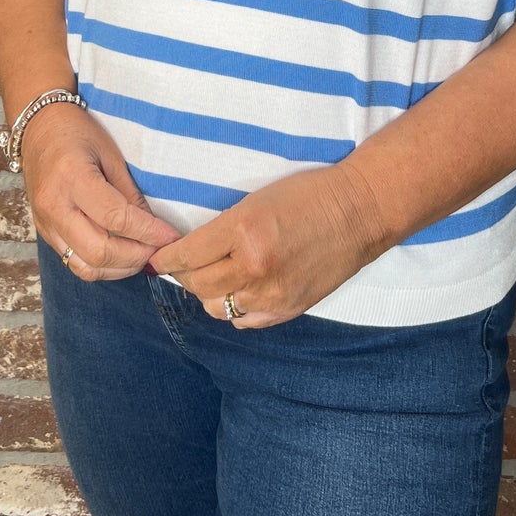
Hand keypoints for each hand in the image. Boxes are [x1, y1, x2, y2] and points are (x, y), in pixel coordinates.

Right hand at [23, 105, 182, 279]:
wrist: (39, 128)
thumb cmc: (78, 131)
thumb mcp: (111, 153)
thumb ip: (130, 192)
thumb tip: (153, 227)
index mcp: (71, 177)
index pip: (116, 218)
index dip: (148, 232)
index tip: (170, 237)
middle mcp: (54, 205)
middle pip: (99, 251)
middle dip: (136, 256)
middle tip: (159, 249)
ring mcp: (45, 223)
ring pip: (85, 267)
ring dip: (119, 268)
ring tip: (142, 255)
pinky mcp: (44, 232)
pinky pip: (74, 263)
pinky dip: (102, 266)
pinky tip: (121, 255)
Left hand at [145, 161, 387, 326]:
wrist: (358, 212)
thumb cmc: (308, 195)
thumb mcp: (257, 199)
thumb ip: (224, 229)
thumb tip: (190, 252)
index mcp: (243, 230)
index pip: (187, 255)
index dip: (166, 259)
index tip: (157, 259)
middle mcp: (253, 267)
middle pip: (197, 284)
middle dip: (184, 275)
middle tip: (183, 265)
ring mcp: (271, 294)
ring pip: (217, 307)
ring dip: (209, 293)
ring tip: (213, 276)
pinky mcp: (287, 309)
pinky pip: (244, 321)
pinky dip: (235, 308)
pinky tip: (239, 291)